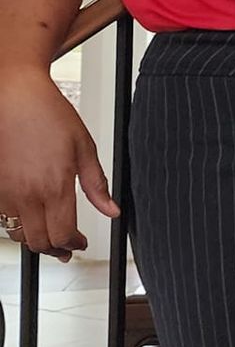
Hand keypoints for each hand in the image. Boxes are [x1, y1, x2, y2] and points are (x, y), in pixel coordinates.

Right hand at [0, 68, 118, 260]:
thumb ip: (97, 184)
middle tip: (68, 246)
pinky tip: (31, 216)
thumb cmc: (49, 115)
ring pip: (18, 234)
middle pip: (40, 242)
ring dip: (35, 239)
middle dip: (56, 248)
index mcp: (54, 186)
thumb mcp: (85, 148)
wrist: (14, 98)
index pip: (63, 234)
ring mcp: (5, 194)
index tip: (81, 242)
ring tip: (50, 234)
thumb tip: (112, 210)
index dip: (74, 244)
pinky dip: (18, 224)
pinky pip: (4, 219)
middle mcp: (27, 195)